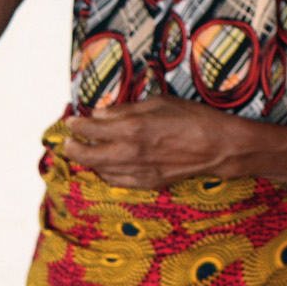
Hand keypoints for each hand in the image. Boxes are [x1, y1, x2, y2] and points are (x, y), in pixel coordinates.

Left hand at [62, 95, 269, 189]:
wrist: (219, 146)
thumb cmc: (193, 118)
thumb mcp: (158, 102)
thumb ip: (126, 109)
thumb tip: (100, 113)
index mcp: (132, 127)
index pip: (91, 129)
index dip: (77, 125)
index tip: (72, 122)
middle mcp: (130, 152)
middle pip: (88, 155)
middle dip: (72, 148)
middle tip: (67, 142)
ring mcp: (138, 171)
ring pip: (100, 170)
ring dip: (89, 161)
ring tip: (85, 152)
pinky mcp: (148, 183)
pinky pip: (117, 182)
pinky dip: (106, 174)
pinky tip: (106, 166)